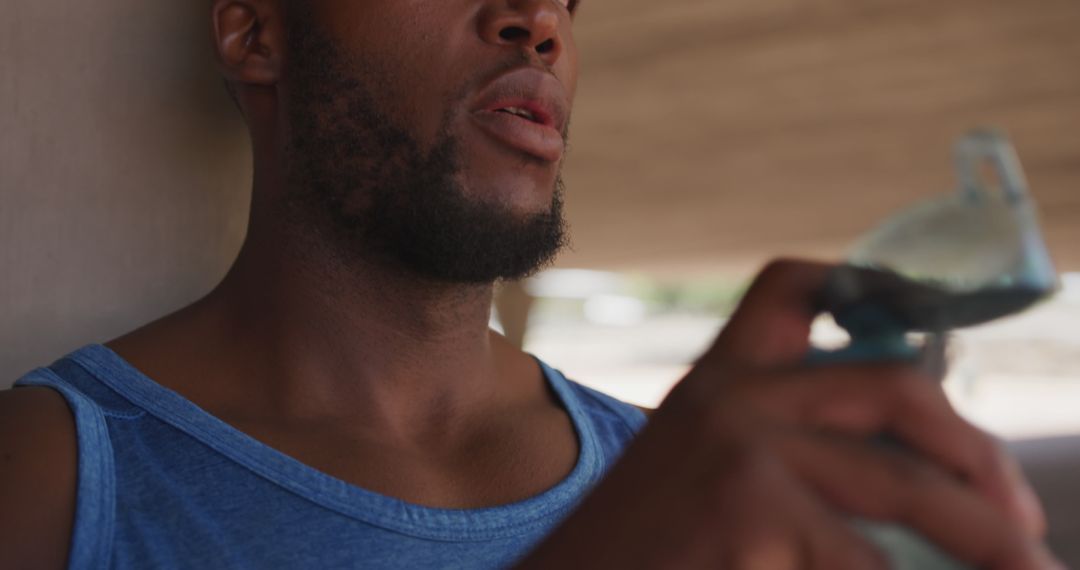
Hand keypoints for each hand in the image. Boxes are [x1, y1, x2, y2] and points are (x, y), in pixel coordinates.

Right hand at [519, 259, 1060, 569]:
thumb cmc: (638, 549)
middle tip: (1020, 517)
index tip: (935, 336)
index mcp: (718, 380)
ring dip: (984, 536)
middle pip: (891, 385)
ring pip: (902, 481)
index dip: (872, 286)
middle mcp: (728, 393)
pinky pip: (864, 557)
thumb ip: (776, 450)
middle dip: (973, 451)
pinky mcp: (742, 501)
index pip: (792, 287)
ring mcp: (737, 441)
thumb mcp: (696, 473)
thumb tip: (900, 479)